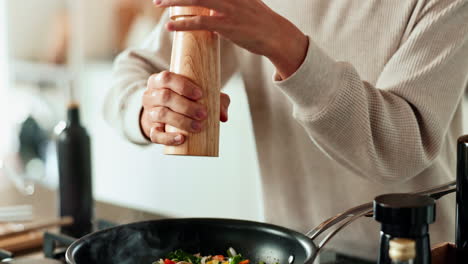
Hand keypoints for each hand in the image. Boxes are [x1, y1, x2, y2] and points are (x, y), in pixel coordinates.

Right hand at [141, 71, 230, 144]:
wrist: (166, 117)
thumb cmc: (186, 100)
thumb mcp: (199, 96)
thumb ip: (216, 100)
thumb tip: (224, 116)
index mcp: (159, 81)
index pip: (166, 78)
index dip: (182, 86)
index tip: (200, 94)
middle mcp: (151, 95)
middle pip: (165, 97)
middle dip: (186, 106)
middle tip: (203, 114)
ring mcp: (149, 113)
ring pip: (161, 115)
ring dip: (181, 121)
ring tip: (198, 127)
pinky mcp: (151, 129)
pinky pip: (155, 135)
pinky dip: (168, 138)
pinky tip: (181, 139)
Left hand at [154, 0, 308, 79]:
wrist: (276, 35)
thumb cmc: (259, 21)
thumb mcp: (245, 1)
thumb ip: (229, 0)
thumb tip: (212, 5)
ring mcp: (227, 9)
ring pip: (194, 0)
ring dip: (173, 0)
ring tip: (157, 3)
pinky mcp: (226, 26)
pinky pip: (199, 23)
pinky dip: (183, 24)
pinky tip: (170, 25)